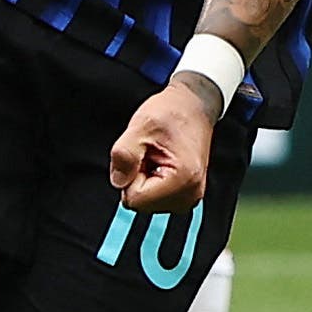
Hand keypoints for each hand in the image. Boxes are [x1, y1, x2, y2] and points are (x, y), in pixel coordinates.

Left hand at [108, 76, 220, 214]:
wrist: (194, 106)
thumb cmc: (173, 113)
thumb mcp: (140, 127)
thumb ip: (124, 155)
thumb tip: (118, 181)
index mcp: (182, 179)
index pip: (135, 199)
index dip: (130, 175)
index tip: (143, 155)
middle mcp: (190, 194)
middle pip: (141, 204)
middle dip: (138, 178)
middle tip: (150, 154)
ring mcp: (190, 197)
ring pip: (147, 203)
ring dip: (145, 180)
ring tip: (156, 156)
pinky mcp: (186, 195)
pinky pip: (156, 198)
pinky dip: (153, 181)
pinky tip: (161, 163)